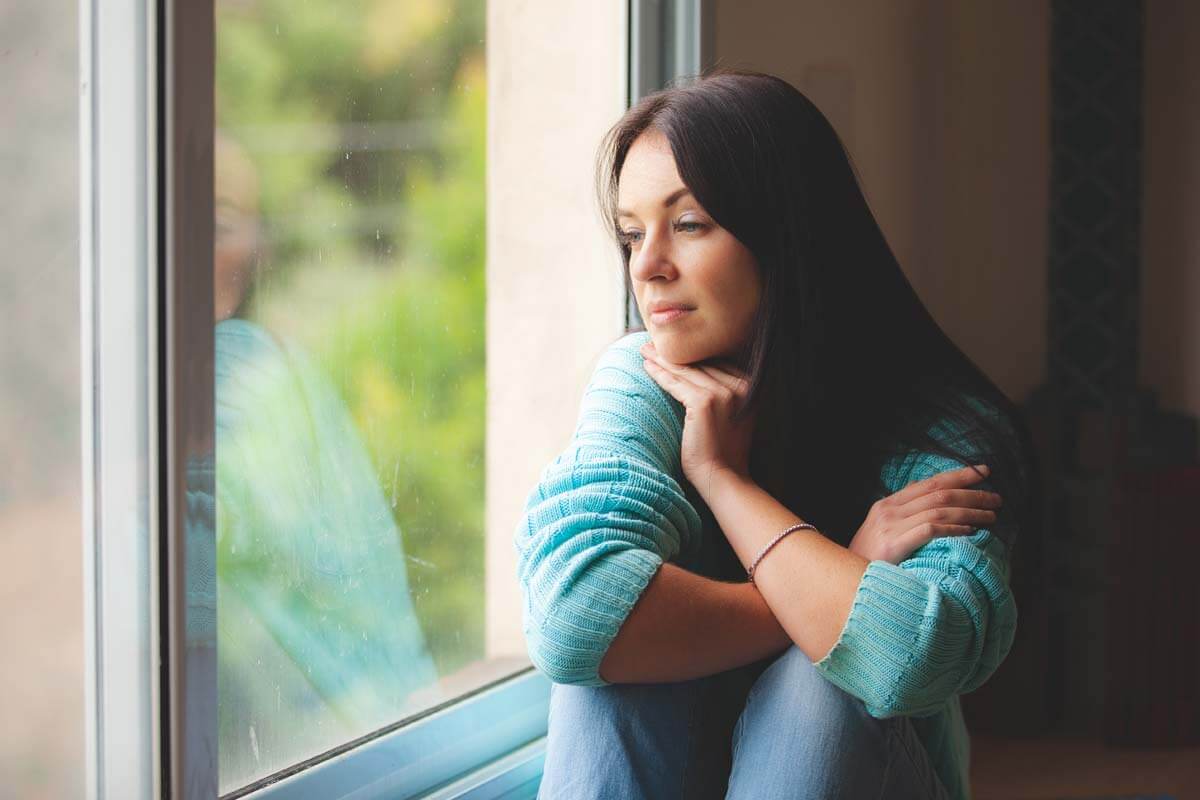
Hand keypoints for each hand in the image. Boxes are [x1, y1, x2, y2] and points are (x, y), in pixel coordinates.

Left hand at [639, 339, 755, 498]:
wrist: (724, 479)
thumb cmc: (722, 453)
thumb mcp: (729, 417)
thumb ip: (722, 396)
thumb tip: (695, 376)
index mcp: (750, 387)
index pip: (715, 363)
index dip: (691, 355)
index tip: (671, 348)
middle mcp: (741, 386)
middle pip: (700, 363)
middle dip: (674, 354)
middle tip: (652, 344)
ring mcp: (724, 393)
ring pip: (686, 371)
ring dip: (662, 359)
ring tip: (645, 350)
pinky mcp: (705, 402)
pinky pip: (676, 383)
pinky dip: (659, 373)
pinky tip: (646, 366)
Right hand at [848, 464, 1001, 563]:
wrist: (844, 584)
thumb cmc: (867, 561)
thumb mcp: (881, 531)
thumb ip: (902, 512)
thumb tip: (923, 491)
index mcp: (887, 504)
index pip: (929, 482)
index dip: (959, 475)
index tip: (984, 472)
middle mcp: (888, 511)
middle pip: (938, 493)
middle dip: (972, 492)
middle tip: (997, 498)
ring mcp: (889, 527)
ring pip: (939, 509)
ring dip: (970, 510)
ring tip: (992, 516)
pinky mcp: (893, 545)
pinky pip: (931, 530)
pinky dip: (954, 527)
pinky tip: (971, 531)